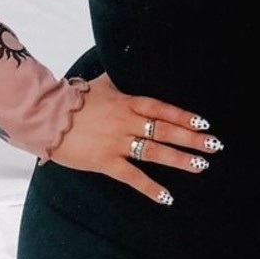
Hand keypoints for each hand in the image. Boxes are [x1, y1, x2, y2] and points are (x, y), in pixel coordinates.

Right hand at [46, 73, 222, 205]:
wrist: (45, 115)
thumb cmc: (71, 98)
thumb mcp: (99, 83)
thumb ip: (116, 78)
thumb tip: (125, 61)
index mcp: (126, 102)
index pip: (162, 109)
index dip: (184, 116)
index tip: (204, 123)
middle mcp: (126, 122)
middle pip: (165, 130)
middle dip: (192, 138)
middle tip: (215, 146)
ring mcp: (117, 142)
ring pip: (154, 152)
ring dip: (180, 160)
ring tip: (201, 166)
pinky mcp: (105, 161)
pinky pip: (132, 177)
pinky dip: (151, 188)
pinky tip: (168, 198)